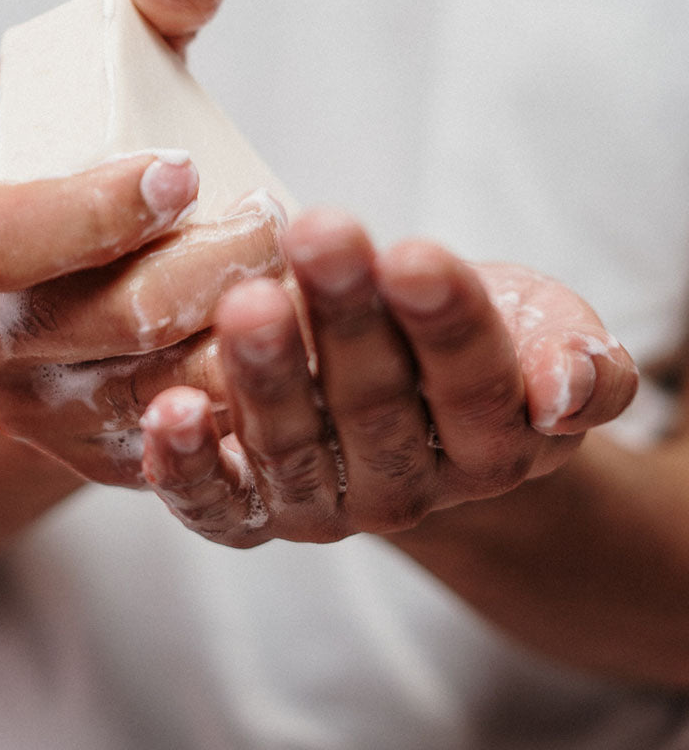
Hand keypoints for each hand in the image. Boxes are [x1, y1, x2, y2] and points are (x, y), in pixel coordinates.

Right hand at [0, 0, 287, 484]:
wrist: (64, 295)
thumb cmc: (97, 169)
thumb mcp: (114, 83)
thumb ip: (151, 10)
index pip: (3, 240)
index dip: (90, 211)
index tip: (184, 170)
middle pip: (99, 320)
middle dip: (201, 271)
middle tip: (278, 227)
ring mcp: (38, 408)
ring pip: (151, 390)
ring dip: (238, 339)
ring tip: (305, 285)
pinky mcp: (97, 459)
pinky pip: (181, 446)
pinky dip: (244, 404)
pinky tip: (298, 359)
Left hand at [139, 208, 638, 544]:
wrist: (408, 391)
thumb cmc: (480, 336)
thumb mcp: (548, 332)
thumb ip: (582, 361)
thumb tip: (564, 388)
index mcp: (491, 445)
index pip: (472, 383)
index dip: (445, 321)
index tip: (415, 254)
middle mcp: (406, 489)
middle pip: (375, 406)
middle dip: (346, 319)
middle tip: (320, 237)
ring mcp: (324, 506)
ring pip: (293, 448)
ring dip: (267, 377)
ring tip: (247, 304)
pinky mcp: (249, 512)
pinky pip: (216, 505)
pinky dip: (187, 468)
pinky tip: (167, 412)